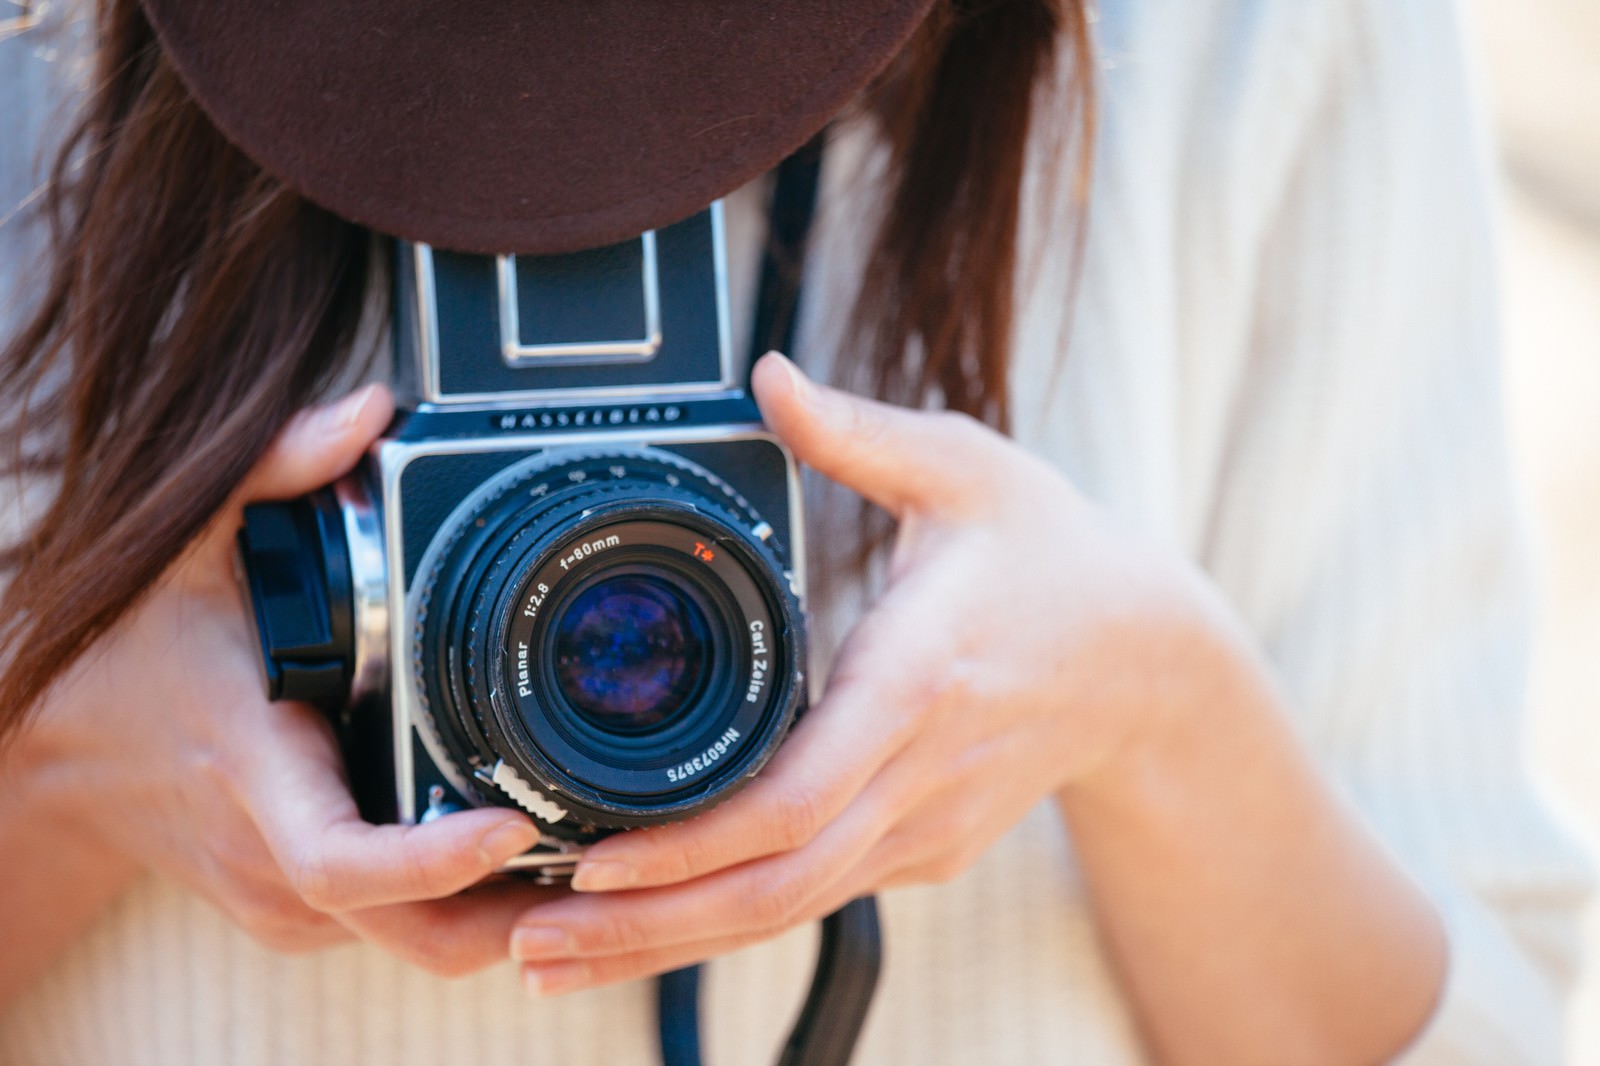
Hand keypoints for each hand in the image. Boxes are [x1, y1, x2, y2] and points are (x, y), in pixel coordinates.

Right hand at [11, 385, 558, 974]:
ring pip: (412, 943)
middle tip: (610, 856)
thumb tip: (373, 409)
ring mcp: (279, 900)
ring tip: (587, 853)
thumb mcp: (191, 536)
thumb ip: (280, 466)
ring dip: (501, 915)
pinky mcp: (291, 915)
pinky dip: (456, 907)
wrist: (55, 752)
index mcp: (254, 768)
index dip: (437, 860)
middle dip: (516, 914)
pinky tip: (510, 855)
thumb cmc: (134, 649)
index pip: (343, 860)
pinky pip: (389, 930)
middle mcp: (269, 854)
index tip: (518, 822)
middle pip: (412, 932)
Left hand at [508, 352, 1225, 994]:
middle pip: (775, 886)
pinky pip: (813, 897)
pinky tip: (644, 928)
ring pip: (787, 911)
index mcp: (919, 680)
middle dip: (648, 926)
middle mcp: (920, 774)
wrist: (1148, 661)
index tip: (590, 856)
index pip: (799, 795)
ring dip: (668, 944)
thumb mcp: (967, 468)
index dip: (692, 841)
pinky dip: (724, 920)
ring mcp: (926, 826)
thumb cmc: (1051, 554)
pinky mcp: (923, 848)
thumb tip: (763, 373)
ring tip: (551, 960)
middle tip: (527, 945)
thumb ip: (858, 432)